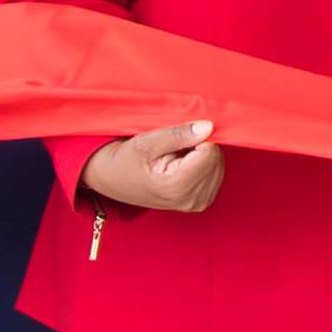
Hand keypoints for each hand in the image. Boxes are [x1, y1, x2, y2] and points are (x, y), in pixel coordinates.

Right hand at [84, 121, 223, 213]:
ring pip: (218, 166)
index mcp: (178, 187)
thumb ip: (178, 135)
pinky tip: (182, 166)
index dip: (196, 139)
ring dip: (201, 156)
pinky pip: (215, 174)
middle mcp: (191, 200)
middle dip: (199, 148)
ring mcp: (198, 204)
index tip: (175, 142)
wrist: (113, 181)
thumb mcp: (146, 143)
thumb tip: (209, 127)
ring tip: (174, 159)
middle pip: (216, 159)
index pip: (210, 152)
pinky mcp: (201, 202)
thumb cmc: (125, 161)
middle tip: (172, 152)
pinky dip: (202, 165)